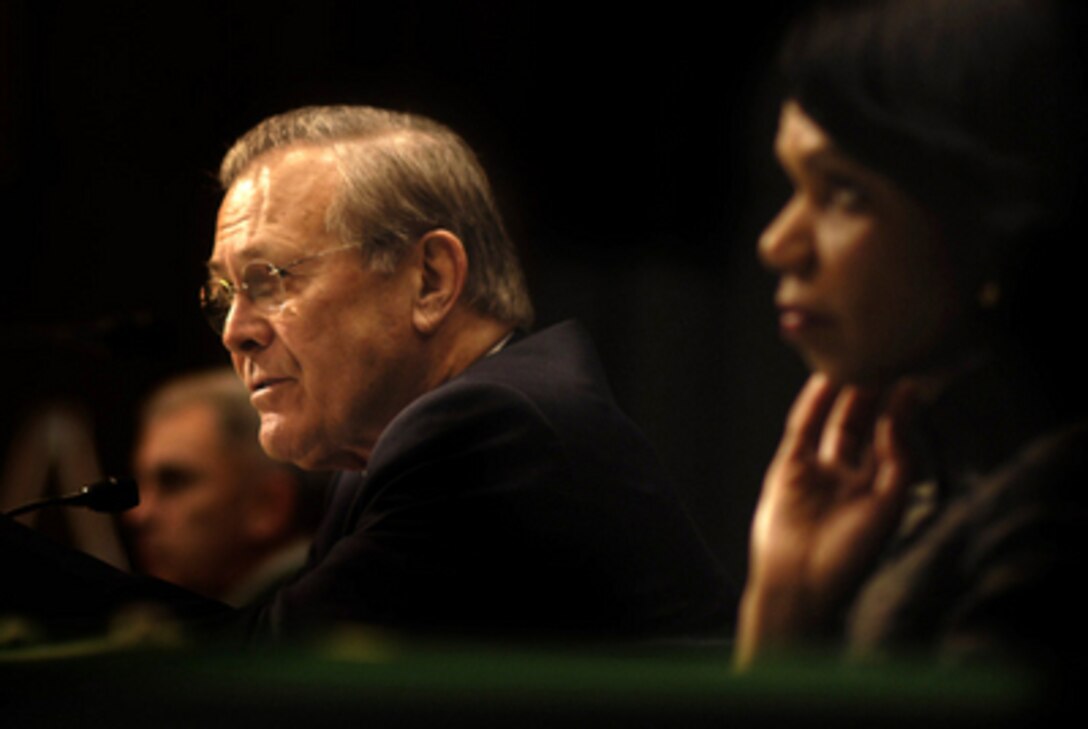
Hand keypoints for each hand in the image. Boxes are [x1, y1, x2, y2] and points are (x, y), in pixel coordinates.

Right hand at [736, 373, 914, 666]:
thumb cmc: (849, 556)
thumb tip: (896, 416)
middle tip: (888, 359)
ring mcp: (817, 470)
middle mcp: (850, 477)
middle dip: (877, 396)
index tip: (916, 380)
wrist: (799, 583)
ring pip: (836, 422)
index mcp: (878, 491)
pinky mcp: (788, 466)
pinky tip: (827, 380)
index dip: (903, 412)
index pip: (894, 442)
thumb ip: (898, 459)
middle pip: (866, 427)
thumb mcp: (889, 507)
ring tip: (861, 360)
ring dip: (847, 394)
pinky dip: (814, 403)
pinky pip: (803, 427)